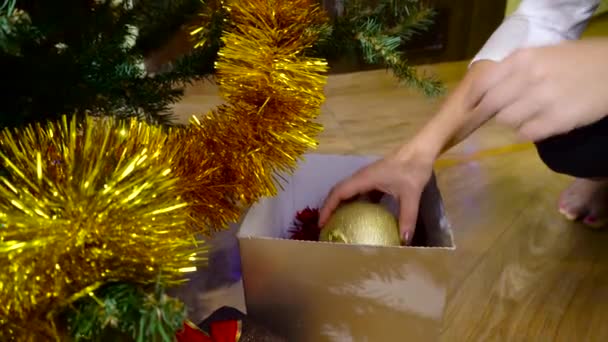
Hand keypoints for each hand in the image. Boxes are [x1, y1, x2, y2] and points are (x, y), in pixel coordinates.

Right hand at [319, 146, 433, 243]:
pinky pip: (359, 193)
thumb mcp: (411, 195)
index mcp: (364, 179)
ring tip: (338, 223)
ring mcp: (368, 177)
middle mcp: (361, 177)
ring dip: (340, 205)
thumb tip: (403, 241)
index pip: (339, 193)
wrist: (421, 151)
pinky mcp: (375, 179)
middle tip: (326, 227)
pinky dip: (354, 204)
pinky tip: (360, 216)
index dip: (327, 208)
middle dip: (329, 208)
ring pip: (348, 191)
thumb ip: (407, 218)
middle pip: (338, 192)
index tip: (321, 223)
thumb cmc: (413, 169)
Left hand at [468, 39, 607, 140]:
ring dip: (511, 121)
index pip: (483, 83)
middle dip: (489, 112)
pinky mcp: (557, 121)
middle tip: (496, 114)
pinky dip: (527, 132)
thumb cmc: (577, 60)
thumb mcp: (542, 54)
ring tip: (526, 115)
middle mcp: (528, 78)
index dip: (472, 98)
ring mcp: (543, 100)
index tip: (468, 106)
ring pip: (507, 121)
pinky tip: (538, 124)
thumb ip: (515, 69)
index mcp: (523, 58)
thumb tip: (487, 89)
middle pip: (491, 105)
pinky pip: (526, 133)